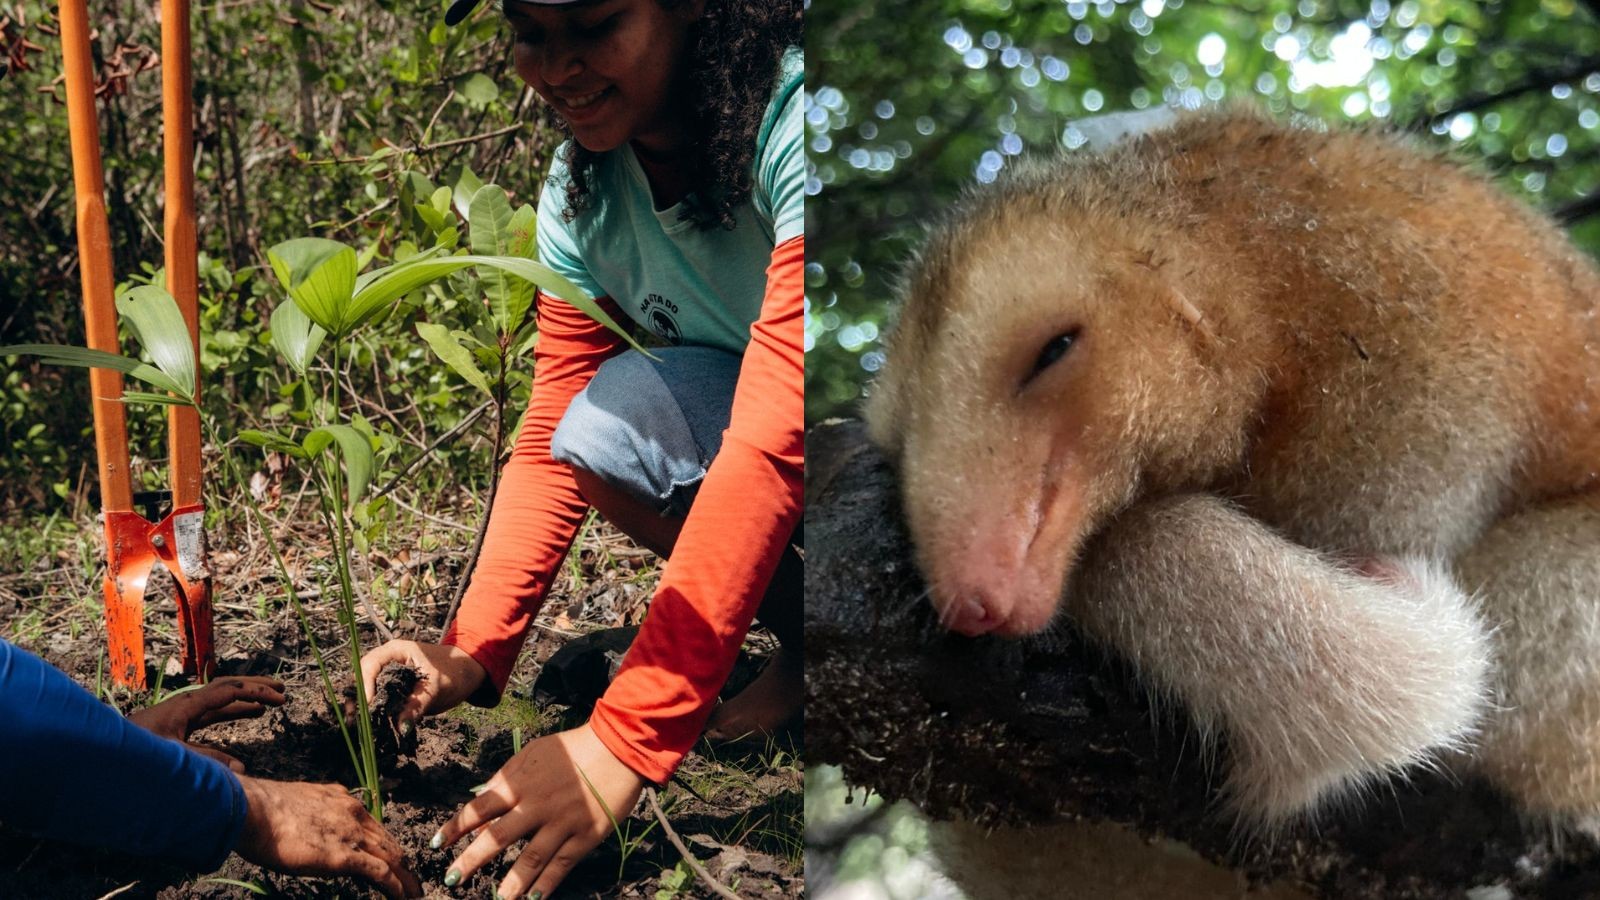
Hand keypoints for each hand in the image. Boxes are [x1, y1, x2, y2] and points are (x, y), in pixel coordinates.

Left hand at [128, 675, 285, 771]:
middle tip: (282, 691)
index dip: (257, 693)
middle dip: (256, 689)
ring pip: (220, 701)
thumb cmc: (133, 757)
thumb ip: (207, 761)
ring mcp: (181, 714)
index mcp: (186, 706)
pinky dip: (232, 712)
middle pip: (227, 688)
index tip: (280, 699)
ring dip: (246, 700)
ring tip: (269, 704)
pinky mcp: (177, 726)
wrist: (100, 759)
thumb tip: (241, 769)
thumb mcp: (173, 759)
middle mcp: (185, 705)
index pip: (229, 692)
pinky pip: (212, 714)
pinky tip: (245, 716)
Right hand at [235, 776, 421, 898]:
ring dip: (406, 877)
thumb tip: (313, 833)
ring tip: (415, 892)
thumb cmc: (263, 812)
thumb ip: (314, 818)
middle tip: (413, 880)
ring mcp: (353, 834)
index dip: (385, 845)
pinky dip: (396, 885)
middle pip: (388, 842)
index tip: (393, 859)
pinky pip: (381, 873)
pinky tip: (404, 896)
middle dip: (403, 862)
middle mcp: (354, 814)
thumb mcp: (298, 808)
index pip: (373, 827)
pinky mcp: (346, 856)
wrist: (254, 810)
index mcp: (342, 801)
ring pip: (391, 857)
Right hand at [349, 640, 486, 730]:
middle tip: (354, 719)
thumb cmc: (454, 672)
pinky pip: (377, 698)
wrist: (466, 672)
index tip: (367, 705)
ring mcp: (388, 674)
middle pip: (362, 677)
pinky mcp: (392, 688)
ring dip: (361, 705)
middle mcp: (387, 661)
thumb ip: (417, 705)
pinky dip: (373, 710)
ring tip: (357, 724)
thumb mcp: (437, 687)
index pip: (370, 665)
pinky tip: (369, 724)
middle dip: (357, 697)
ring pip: (366, 688)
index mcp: (396, 651)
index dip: (364, 684)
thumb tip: (401, 727)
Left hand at [434, 722, 645, 898]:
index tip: (438, 843)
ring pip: (531, 858)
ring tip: (498, 899)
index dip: (456, 827)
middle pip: (498, 837)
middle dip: (472, 860)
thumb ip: (506, 774)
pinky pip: (562, 864)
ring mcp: (562, 822)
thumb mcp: (534, 752)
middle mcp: (537, 805)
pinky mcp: (585, 835)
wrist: (617, 747)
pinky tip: (532, 898)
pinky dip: (546, 883)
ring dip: (511, 883)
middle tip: (452, 878)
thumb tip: (482, 794)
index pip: (479, 808)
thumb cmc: (573, 747)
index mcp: (520, 783)